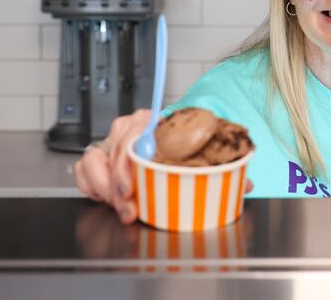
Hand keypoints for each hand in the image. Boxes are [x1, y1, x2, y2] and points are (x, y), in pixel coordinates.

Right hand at [74, 109, 254, 224]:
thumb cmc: (186, 145)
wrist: (174, 142)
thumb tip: (246, 182)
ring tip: (121, 208)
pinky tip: (105, 198)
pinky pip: (84, 169)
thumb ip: (222, 166)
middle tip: (129, 210)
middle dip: (117, 187)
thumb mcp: (205, 153)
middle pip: (114, 152)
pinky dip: (90, 185)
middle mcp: (131, 128)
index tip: (131, 188)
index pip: (134, 134)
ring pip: (94, 160)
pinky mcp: (100, 157)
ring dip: (103, 188)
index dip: (128, 164)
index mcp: (155, 121)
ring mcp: (113, 141)